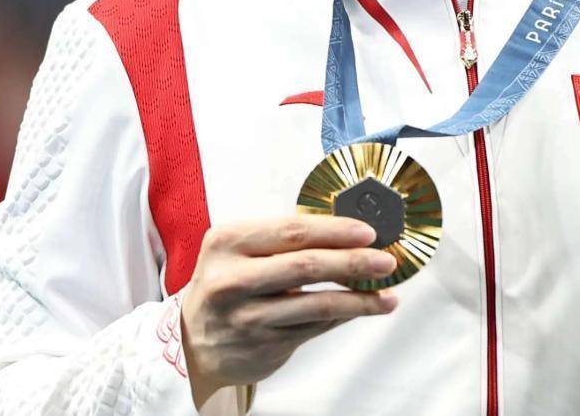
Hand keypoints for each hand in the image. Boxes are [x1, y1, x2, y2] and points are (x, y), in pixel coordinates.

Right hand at [181, 215, 397, 408]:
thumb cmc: (228, 281)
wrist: (191, 341)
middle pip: (305, 266)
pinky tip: (363, 308)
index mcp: (228, 242)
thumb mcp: (240, 249)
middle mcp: (231, 280)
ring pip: (315, 305)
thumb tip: (349, 231)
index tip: (368, 231)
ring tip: (387, 295)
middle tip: (386, 260)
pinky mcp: (260, 348)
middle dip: (353, 262)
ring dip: (358, 299)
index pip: (292, 231)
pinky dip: (343, 317)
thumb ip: (284, 240)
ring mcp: (245, 318)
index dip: (335, 230)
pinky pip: (313, 329)